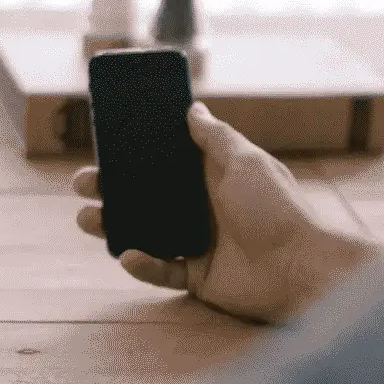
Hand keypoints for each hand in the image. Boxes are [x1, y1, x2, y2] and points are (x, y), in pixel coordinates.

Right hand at [72, 102, 380, 323]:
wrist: (300, 266)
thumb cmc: (277, 208)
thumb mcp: (245, 162)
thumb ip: (216, 137)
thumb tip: (192, 107)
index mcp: (210, 176)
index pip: (163, 160)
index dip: (134, 152)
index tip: (104, 144)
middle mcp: (200, 206)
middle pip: (145, 195)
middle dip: (110, 189)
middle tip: (83, 182)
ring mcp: (197, 242)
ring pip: (145, 232)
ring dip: (114, 225)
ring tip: (86, 218)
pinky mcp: (198, 276)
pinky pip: (162, 270)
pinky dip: (143, 265)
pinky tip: (129, 256)